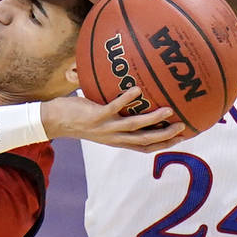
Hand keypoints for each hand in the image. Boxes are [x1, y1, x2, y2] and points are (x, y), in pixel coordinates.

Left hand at [41, 88, 187, 151]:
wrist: (53, 121)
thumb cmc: (78, 117)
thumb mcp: (101, 119)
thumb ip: (115, 111)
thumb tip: (132, 91)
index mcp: (117, 140)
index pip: (145, 147)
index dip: (164, 144)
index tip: (182, 137)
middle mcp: (114, 138)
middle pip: (145, 141)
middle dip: (166, 136)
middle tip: (183, 126)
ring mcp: (105, 128)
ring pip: (133, 126)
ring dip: (153, 119)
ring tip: (169, 109)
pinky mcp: (95, 116)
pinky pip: (114, 108)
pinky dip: (126, 100)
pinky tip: (137, 89)